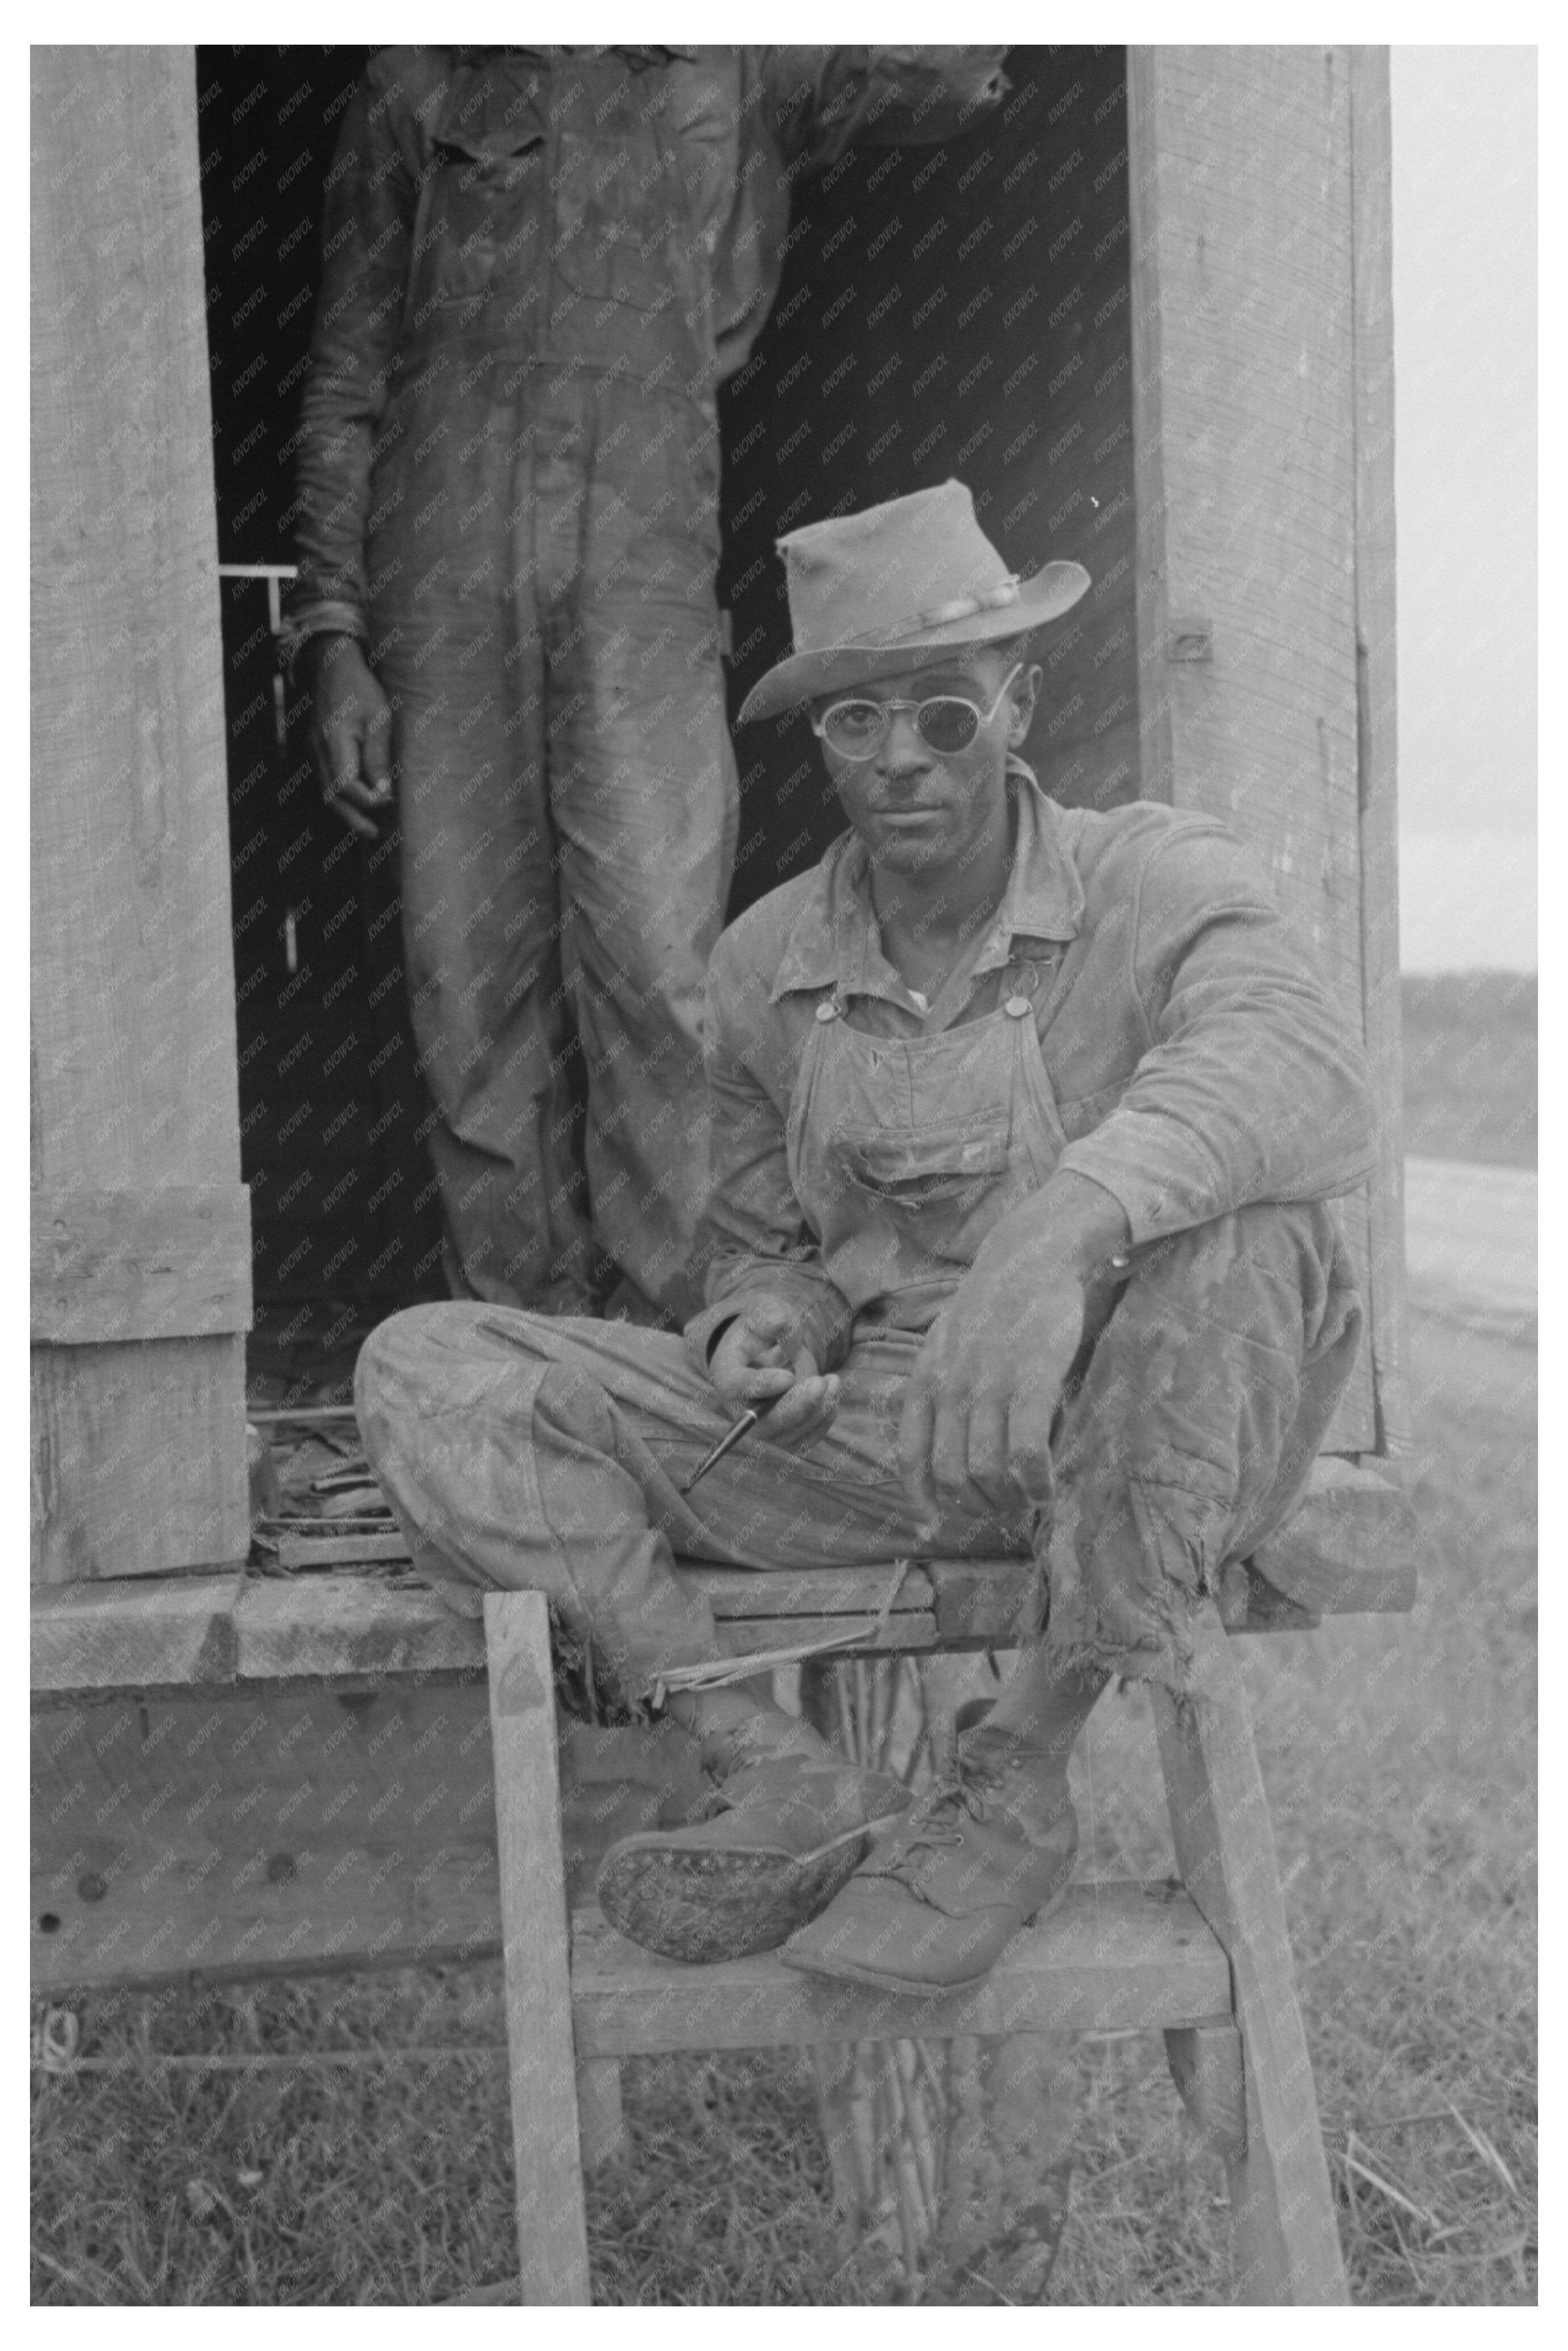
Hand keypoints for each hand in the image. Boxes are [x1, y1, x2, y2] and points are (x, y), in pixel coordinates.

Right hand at [299, 634, 393, 839]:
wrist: (330, 665)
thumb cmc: (359, 688)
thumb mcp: (378, 718)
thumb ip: (378, 757)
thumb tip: (383, 793)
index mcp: (333, 742)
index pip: (347, 786)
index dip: (368, 800)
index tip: (390, 802)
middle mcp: (318, 751)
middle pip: (332, 797)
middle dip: (353, 819)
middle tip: (374, 835)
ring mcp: (313, 751)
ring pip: (326, 791)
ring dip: (346, 812)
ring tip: (368, 828)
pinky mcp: (316, 749)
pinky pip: (326, 780)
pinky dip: (341, 797)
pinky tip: (357, 804)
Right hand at [707, 1294, 840, 1451]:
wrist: (769, 1349)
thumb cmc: (763, 1328)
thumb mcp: (763, 1311)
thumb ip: (769, 1316)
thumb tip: (782, 1322)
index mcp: (726, 1373)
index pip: (734, 1387)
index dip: (761, 1386)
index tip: (788, 1377)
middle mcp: (740, 1408)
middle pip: (764, 1424)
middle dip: (796, 1406)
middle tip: (821, 1383)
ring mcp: (762, 1427)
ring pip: (789, 1435)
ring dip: (817, 1411)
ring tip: (832, 1381)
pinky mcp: (784, 1436)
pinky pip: (805, 1440)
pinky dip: (823, 1420)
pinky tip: (833, 1394)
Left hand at [899, 1172, 1129, 1525]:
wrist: (1032, 1255)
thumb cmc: (994, 1304)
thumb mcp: (946, 1343)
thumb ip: (940, 1388)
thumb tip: (944, 1440)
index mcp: (925, 1380)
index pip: (911, 1456)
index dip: (919, 1500)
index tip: (931, 1528)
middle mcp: (951, 1387)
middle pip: (952, 1475)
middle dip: (977, 1506)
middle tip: (1003, 1511)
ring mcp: (990, 1384)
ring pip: (987, 1472)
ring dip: (1008, 1501)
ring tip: (1028, 1503)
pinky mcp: (1032, 1379)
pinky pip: (1026, 1453)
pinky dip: (1035, 1483)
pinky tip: (1046, 1490)